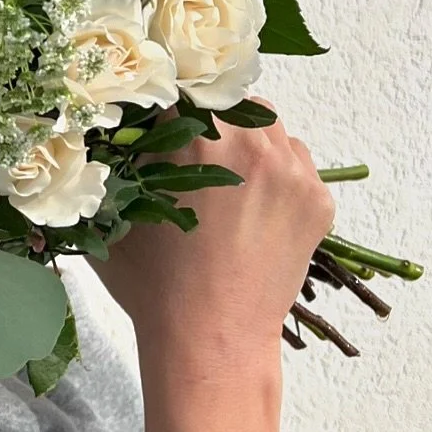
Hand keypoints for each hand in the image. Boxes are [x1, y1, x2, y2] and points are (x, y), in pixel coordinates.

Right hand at [93, 109, 335, 431]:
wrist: (211, 341)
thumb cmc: (154, 285)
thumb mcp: (119, 213)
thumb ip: (118, 163)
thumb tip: (113, 129)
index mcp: (195, 140)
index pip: (183, 90)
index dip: (170, 105)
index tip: (163, 122)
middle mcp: (251, 145)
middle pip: (232, 100)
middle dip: (212, 120)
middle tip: (194, 155)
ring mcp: (293, 172)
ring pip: (271, 126)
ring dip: (249, 140)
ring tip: (228, 182)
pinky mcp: (318, 200)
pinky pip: (299, 162)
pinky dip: (279, 174)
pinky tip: (255, 208)